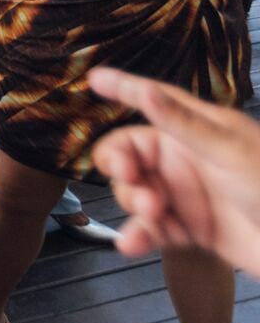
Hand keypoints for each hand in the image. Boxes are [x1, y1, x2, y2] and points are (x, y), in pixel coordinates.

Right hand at [90, 67, 259, 274]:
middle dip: (122, 167)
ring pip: (134, 191)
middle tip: (129, 178)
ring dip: (135, 203)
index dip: (124, 87)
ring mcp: (184, 194)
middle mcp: (185, 159)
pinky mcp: (187, 228)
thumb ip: (182, 123)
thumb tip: (143, 89)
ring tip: (153, 215)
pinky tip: (134, 243)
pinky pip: (149, 227)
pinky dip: (140, 235)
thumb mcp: (228, 152)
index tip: (94, 78)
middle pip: (129, 152)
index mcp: (197, 130)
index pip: (154, 100)